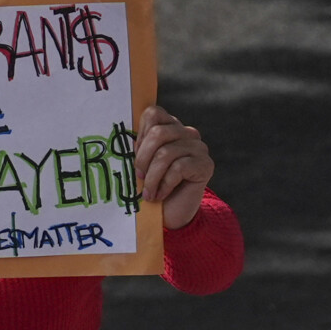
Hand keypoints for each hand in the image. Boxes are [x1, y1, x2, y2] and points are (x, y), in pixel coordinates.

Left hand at [132, 105, 214, 229]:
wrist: (172, 215)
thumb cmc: (153, 187)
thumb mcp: (142, 164)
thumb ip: (138, 147)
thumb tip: (125, 139)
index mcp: (170, 127)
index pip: (153, 113)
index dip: (140, 135)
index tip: (134, 156)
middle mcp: (187, 133)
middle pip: (158, 133)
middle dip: (143, 158)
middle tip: (138, 177)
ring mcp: (199, 147)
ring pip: (166, 153)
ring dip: (152, 177)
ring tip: (148, 193)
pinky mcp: (205, 164)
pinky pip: (179, 168)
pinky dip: (165, 184)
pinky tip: (161, 194)